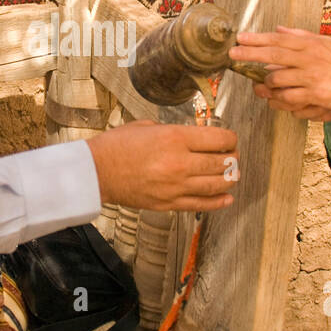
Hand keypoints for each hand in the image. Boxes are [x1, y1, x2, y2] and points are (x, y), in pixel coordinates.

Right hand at [85, 120, 238, 211]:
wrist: (97, 172)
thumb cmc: (117, 146)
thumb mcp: (147, 126)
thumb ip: (174, 131)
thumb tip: (193, 136)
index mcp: (175, 138)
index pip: (219, 139)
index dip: (230, 138)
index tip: (230, 139)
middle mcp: (180, 162)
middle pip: (223, 162)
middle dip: (233, 157)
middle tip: (233, 156)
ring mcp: (176, 186)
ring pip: (218, 184)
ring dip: (230, 178)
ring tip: (231, 174)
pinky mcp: (170, 203)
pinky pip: (203, 204)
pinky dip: (219, 201)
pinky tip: (227, 197)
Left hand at [229, 26, 330, 119]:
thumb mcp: (326, 44)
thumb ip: (301, 37)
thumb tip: (278, 30)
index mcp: (311, 44)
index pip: (279, 40)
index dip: (257, 39)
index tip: (240, 38)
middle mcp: (310, 58)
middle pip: (274, 56)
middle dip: (250, 54)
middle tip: (233, 54)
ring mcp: (312, 77)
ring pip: (278, 81)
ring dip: (266, 85)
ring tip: (261, 87)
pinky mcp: (315, 94)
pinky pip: (289, 99)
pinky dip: (279, 101)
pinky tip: (276, 100)